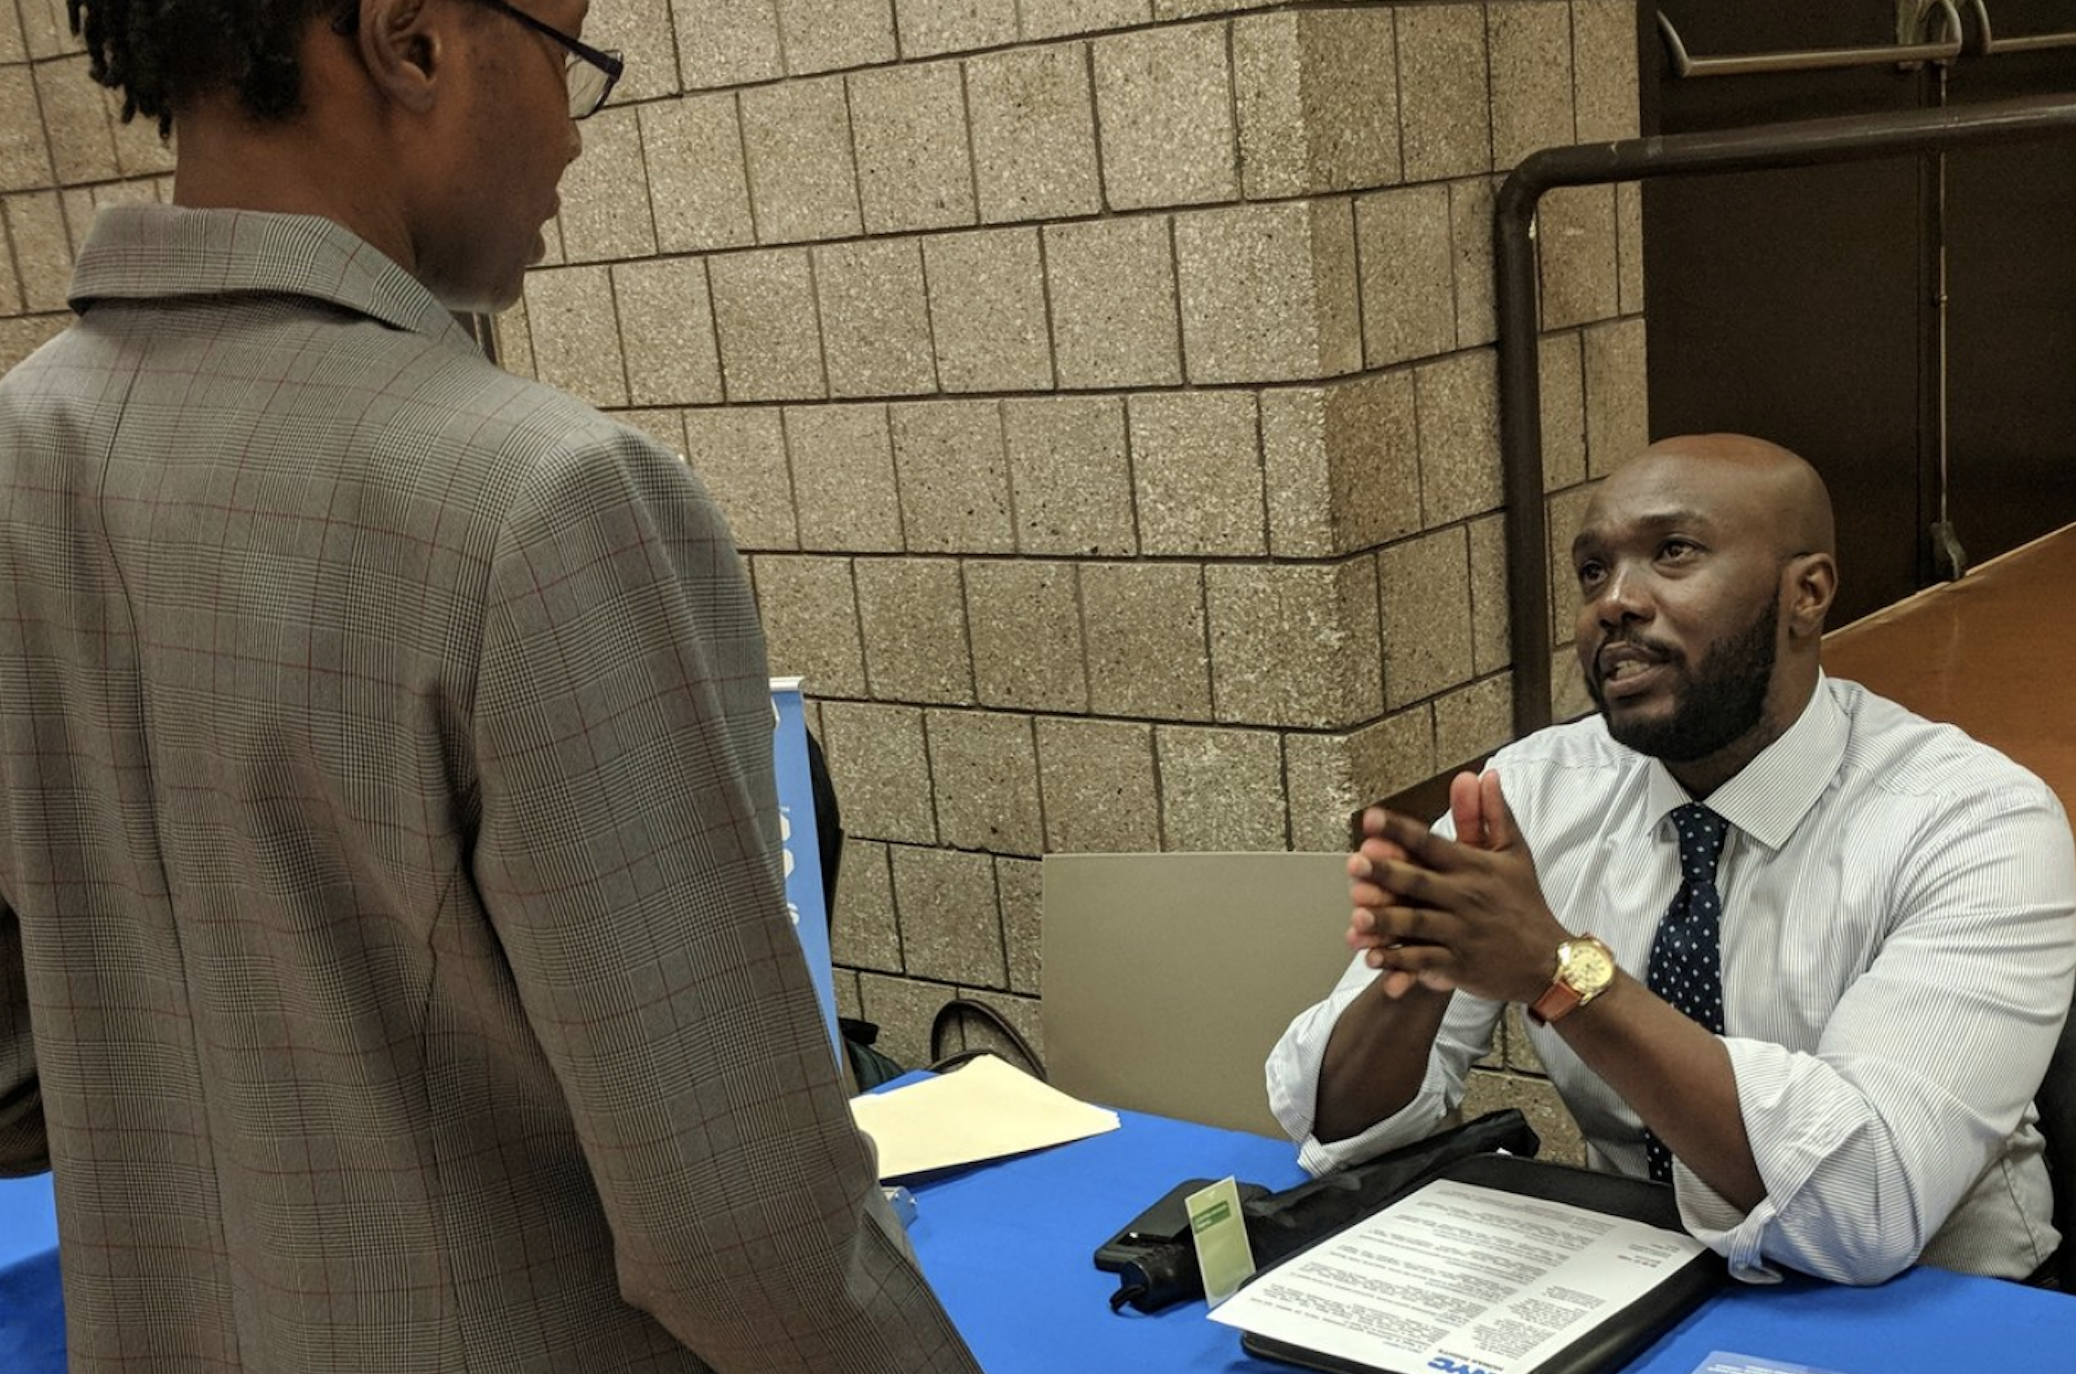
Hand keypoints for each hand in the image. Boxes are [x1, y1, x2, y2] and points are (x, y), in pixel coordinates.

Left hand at [1348, 772, 1569, 1004]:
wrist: (1550, 960)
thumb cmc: (1526, 901)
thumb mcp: (1515, 853)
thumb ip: (1495, 813)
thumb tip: (1485, 774)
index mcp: (1474, 867)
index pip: (1431, 844)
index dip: (1400, 831)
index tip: (1370, 819)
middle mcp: (1465, 897)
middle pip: (1419, 882)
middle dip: (1386, 873)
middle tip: (1355, 863)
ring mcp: (1461, 933)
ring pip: (1417, 924)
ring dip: (1387, 920)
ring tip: (1356, 914)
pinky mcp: (1459, 964)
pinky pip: (1424, 962)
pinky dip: (1398, 962)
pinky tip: (1372, 957)